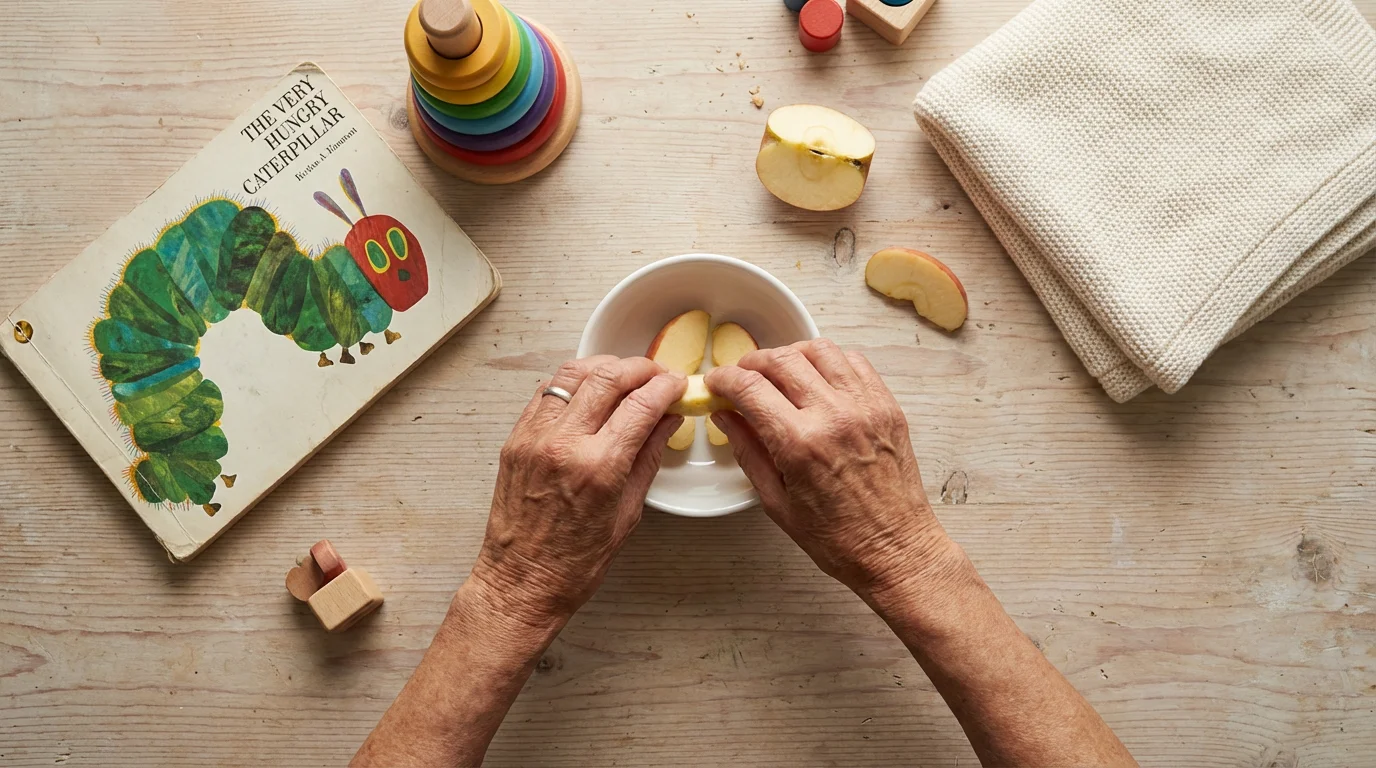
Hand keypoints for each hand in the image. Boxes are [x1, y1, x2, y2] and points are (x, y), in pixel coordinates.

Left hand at [472, 356, 685, 624]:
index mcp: (599, 467)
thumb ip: (648, 458)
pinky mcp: (516, 440)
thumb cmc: (574, 562)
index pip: (641, 404)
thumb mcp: (628, 513)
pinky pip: (546, 393)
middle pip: (607, 378)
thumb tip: (667, 421)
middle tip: (656, 375)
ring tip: (623, 377)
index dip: (665, 387)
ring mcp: (535, 438)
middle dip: (639, 368)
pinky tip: (588, 392)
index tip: (677, 384)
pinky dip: (572, 383)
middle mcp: (564, 444)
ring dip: (603, 367)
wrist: (522, 582)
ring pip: (572, 375)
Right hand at [706, 339, 960, 599]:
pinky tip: (817, 378)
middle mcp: (834, 416)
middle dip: (752, 362)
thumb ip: (748, 451)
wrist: (895, 549)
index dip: (723, 379)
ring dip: (790, 354)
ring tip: (778, 372)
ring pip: (819, 350)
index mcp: (799, 444)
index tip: (715, 383)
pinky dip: (829, 361)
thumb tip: (725, 416)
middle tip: (741, 377)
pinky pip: (854, 362)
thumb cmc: (838, 538)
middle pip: (781, 360)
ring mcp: (865, 407)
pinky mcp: (886, 406)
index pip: (749, 388)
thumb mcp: (776, 502)